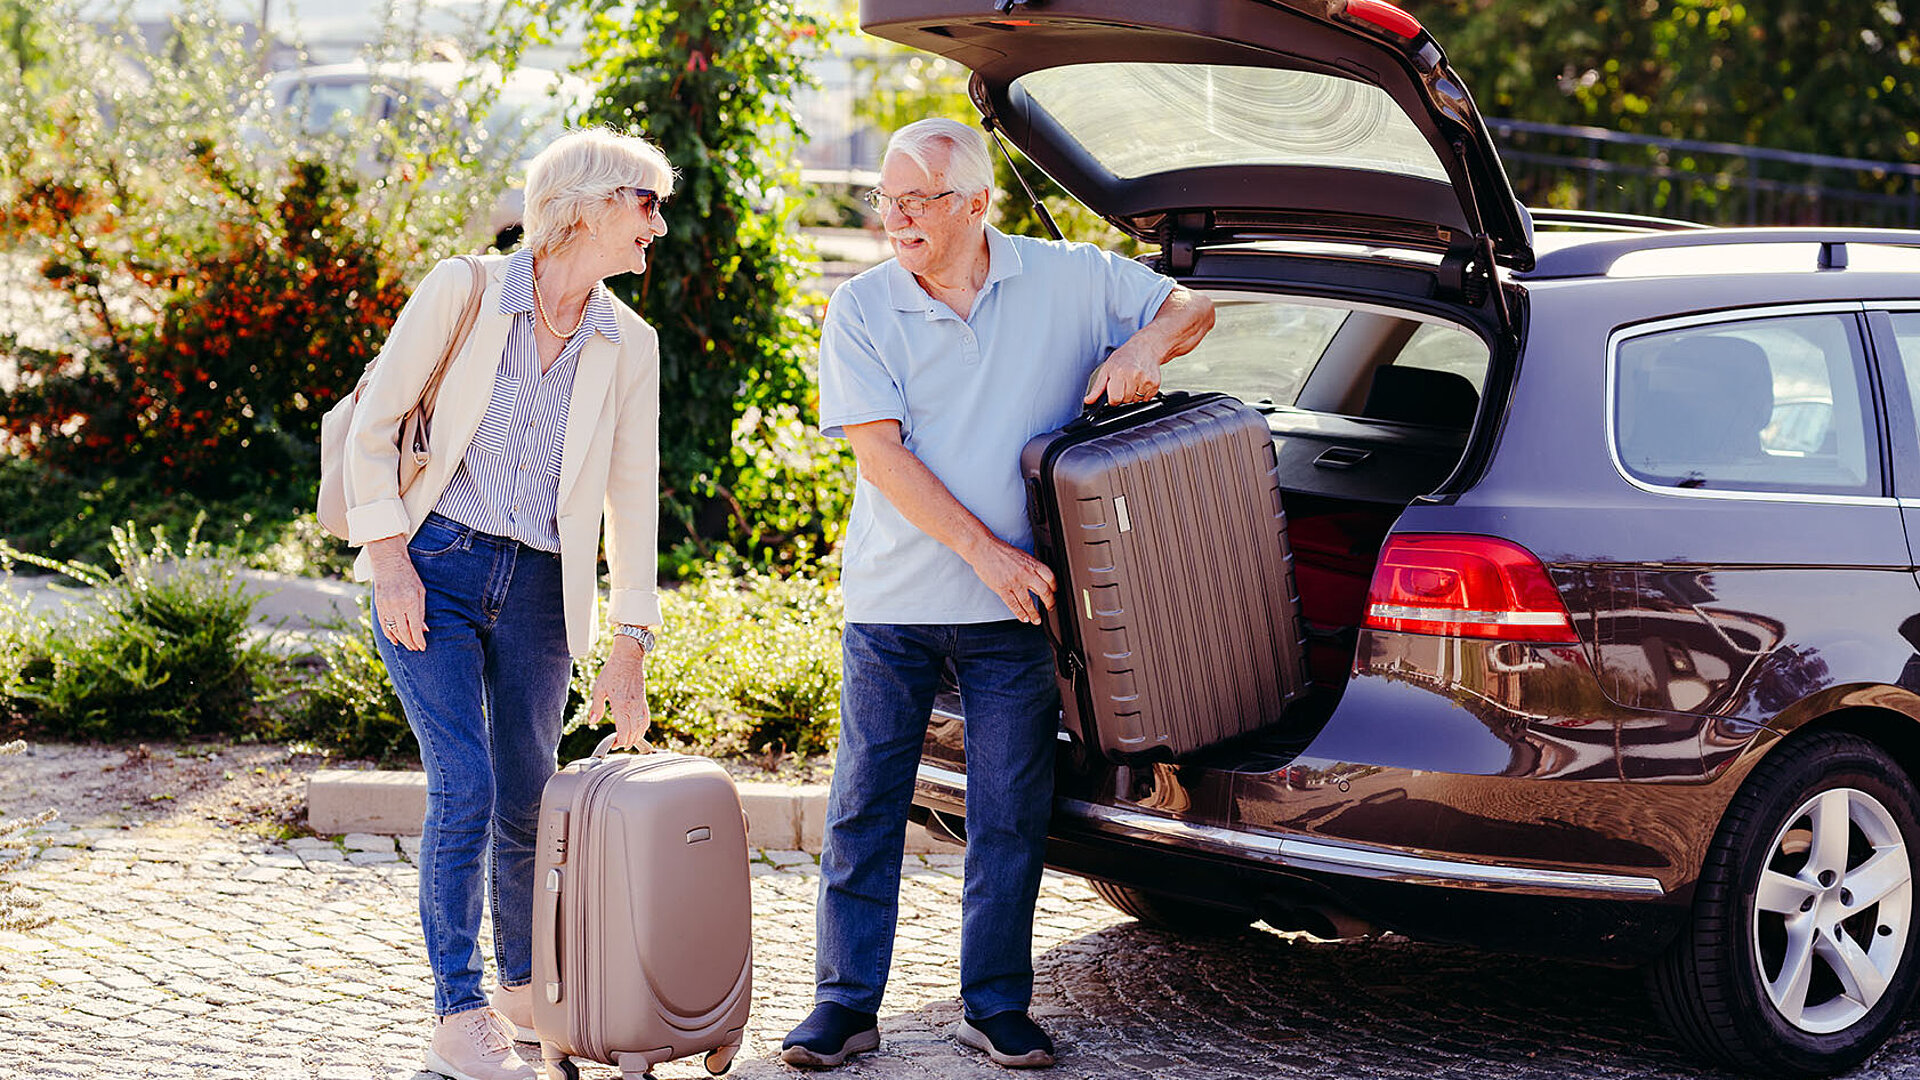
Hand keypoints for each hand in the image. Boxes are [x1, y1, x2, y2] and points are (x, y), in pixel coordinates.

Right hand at [367, 535, 426, 650]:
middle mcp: (397, 606)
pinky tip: (395, 640)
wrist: (388, 562)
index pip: (415, 628)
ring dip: (401, 640)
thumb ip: (421, 611)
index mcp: (410, 602)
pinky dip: (389, 634)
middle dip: (411, 642)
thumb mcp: (420, 591)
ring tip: (408, 645)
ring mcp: (386, 606)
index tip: (423, 647)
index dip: (419, 640)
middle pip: (404, 632)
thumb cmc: (409, 576)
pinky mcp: (378, 606)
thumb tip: (424, 629)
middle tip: (416, 648)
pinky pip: (383, 625)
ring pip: (393, 630)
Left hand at [586, 637, 651, 748]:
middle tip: (618, 744)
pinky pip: (646, 719)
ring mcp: (640, 704)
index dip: (619, 742)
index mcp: (621, 705)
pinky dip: (643, 728)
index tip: (613, 744)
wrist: (628, 658)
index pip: (624, 731)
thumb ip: (596, 707)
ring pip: (642, 727)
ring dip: (636, 737)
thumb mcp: (599, 689)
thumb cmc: (612, 672)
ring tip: (628, 741)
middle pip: (634, 732)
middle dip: (627, 742)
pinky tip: (638, 730)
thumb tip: (592, 722)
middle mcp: (633, 707)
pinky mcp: (643, 700)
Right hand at [966, 537, 1055, 623]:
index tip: (1054, 592)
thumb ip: (1031, 566)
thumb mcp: (1022, 555)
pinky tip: (1024, 618)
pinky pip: (1014, 605)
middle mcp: (1025, 573)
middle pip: (1044, 591)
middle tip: (1050, 608)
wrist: (983, 549)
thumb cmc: (999, 550)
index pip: (1050, 578)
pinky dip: (1020, 613)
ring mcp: (1014, 582)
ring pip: (1028, 602)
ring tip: (1036, 620)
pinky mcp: (1002, 589)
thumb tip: (1038, 577)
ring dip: (1034, 613)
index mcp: (1031, 564)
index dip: (1055, 587)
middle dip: (1049, 602)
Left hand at [1084, 340, 1162, 405]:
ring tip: (1133, 380)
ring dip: (1134, 394)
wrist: (1145, 347)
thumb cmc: (1125, 357)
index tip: (1114, 391)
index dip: (1113, 398)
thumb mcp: (1107, 369)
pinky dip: (1143, 393)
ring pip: (1136, 400)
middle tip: (1124, 382)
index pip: (1115, 399)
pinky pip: (1147, 398)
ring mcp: (1145, 380)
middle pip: (1126, 400)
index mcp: (1119, 372)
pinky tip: (1141, 381)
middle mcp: (1133, 376)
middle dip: (1123, 395)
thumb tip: (1089, 400)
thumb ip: (1097, 387)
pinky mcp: (1155, 383)